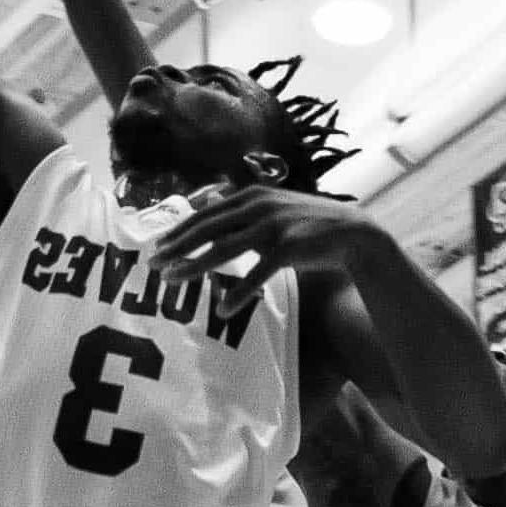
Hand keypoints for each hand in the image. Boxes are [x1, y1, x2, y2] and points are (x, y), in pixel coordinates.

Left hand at [149, 179, 363, 276]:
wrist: (351, 232)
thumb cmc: (305, 224)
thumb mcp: (270, 209)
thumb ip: (238, 211)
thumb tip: (204, 202)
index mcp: (251, 196)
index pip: (206, 214)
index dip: (179, 230)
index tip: (157, 246)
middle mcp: (259, 206)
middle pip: (208, 229)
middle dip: (177, 247)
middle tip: (153, 265)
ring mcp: (273, 226)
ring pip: (224, 249)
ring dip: (195, 267)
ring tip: (173, 281)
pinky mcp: (289, 248)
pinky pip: (256, 274)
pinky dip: (239, 293)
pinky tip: (223, 310)